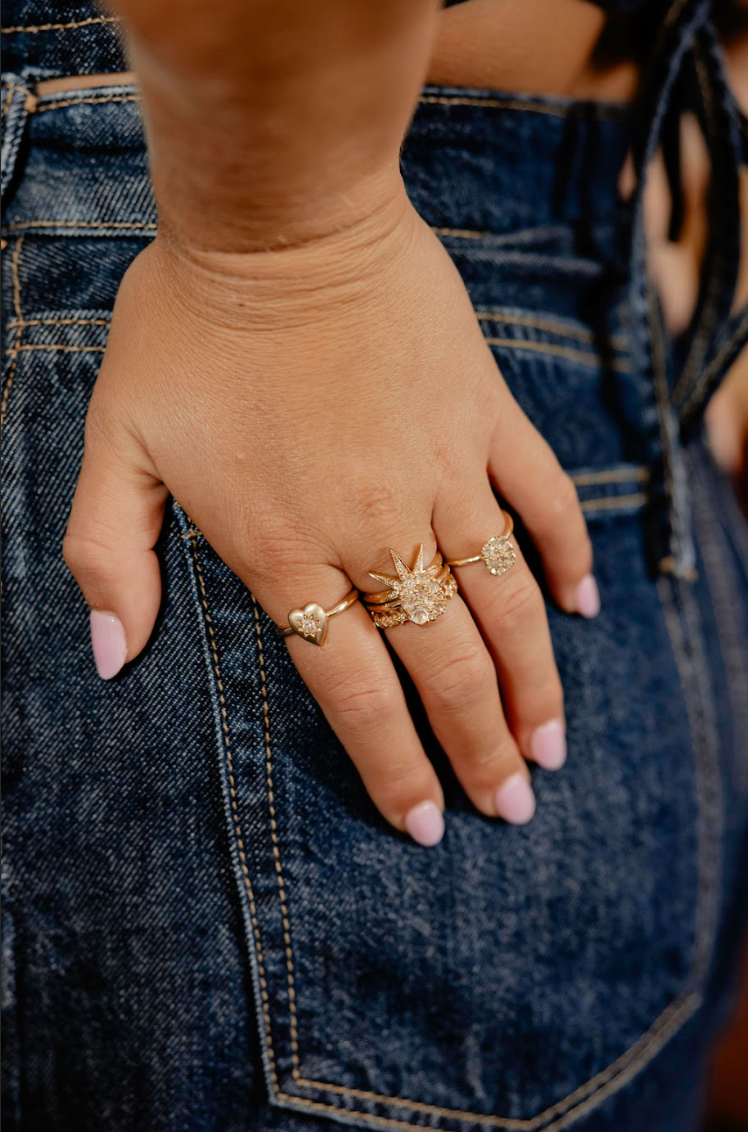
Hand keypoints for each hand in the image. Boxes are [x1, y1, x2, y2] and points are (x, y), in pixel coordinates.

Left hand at [63, 188, 596, 844]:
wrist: (277, 218)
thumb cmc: (187, 329)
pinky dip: (567, 556)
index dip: (395, 767)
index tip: (427, 821)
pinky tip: (582, 606)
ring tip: (550, 749)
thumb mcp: (115, 444)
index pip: (356, 693)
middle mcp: (375, 530)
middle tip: (510, 807)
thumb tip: (112, 661)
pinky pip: (541, 499)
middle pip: (443, 667)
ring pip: (503, 604)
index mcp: (288, 551)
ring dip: (533, 684)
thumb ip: (109, 560)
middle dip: (480, 751)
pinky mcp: (482, 415)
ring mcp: (441, 471)